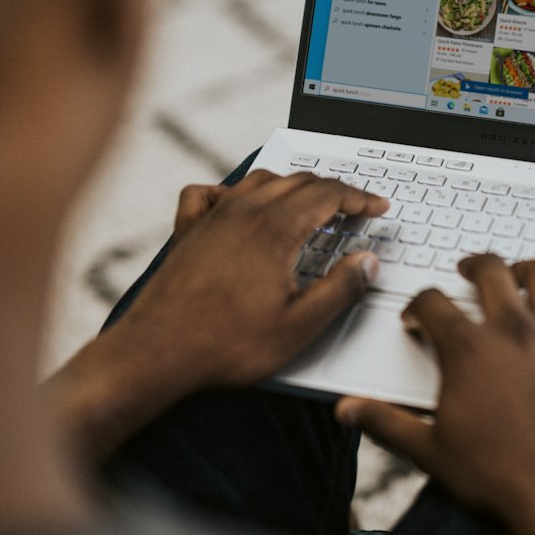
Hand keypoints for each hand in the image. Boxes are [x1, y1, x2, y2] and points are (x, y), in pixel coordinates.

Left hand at [112, 169, 387, 391]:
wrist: (157, 354)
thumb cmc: (225, 345)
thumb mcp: (299, 326)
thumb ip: (341, 290)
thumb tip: (367, 263)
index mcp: (275, 228)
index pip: (329, 194)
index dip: (360, 197)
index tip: (377, 206)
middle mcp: (243, 212)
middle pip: (298, 181)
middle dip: (332, 190)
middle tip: (354, 209)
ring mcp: (211, 218)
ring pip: (259, 180)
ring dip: (290, 185)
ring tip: (309, 204)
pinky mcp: (186, 232)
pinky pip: (208, 192)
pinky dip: (230, 191)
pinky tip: (236, 204)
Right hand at [337, 255, 534, 534]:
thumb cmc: (497, 480)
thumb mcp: (429, 452)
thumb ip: (386, 423)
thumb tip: (349, 410)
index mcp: (468, 350)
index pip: (432, 303)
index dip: (418, 307)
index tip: (418, 319)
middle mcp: (513, 333)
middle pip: (490, 271)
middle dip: (474, 266)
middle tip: (468, 273)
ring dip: (529, 269)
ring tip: (521, 275)